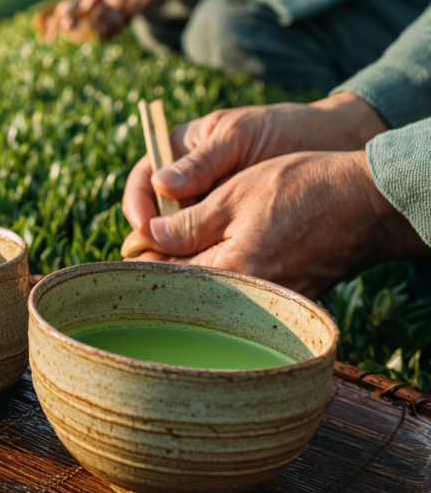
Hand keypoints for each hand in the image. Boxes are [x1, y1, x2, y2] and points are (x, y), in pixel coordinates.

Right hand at [121, 94, 387, 256]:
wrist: (338, 146)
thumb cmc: (287, 129)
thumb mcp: (242, 137)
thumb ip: (203, 161)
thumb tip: (160, 185)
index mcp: (181, 150)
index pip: (143, 180)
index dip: (138, 205)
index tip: (145, 228)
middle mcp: (189, 181)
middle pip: (156, 214)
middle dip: (155, 237)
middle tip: (156, 262)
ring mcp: (209, 204)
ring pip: (180, 235)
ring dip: (179, 253)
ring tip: (181, 274)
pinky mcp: (230, 226)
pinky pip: (209, 246)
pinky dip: (207, 259)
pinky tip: (211, 273)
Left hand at [124, 150, 429, 298]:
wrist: (369, 203)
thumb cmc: (302, 191)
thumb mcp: (234, 196)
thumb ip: (186, 224)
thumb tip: (147, 238)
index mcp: (228, 274)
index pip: (165, 277)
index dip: (139, 260)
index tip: (123, 248)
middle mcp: (247, 299)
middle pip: (187, 288)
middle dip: (162, 266)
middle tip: (140, 244)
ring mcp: (268, 301)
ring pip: (212, 288)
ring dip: (190, 268)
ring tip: (171, 243)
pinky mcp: (284, 296)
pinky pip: (238, 287)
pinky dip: (220, 270)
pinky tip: (211, 250)